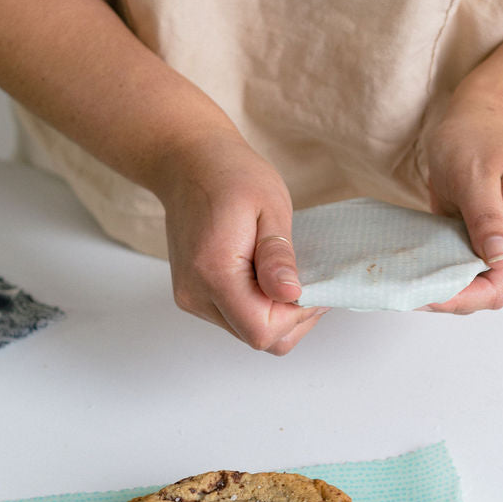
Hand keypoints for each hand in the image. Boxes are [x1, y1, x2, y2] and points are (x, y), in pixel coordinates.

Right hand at [152, 125, 326, 354]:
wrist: (188, 163)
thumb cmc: (231, 176)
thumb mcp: (270, 206)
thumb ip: (278, 255)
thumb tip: (290, 295)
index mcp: (213, 271)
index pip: (262, 329)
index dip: (296, 315)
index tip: (315, 285)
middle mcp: (195, 293)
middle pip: (256, 338)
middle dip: (292, 318)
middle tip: (309, 281)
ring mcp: (191, 297)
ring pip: (247, 331)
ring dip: (276, 313)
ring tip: (286, 274)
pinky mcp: (193, 295)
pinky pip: (235, 318)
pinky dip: (258, 306)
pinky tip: (268, 276)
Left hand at [418, 93, 502, 313]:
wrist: (480, 119)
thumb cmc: (479, 138)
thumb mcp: (477, 175)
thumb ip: (488, 218)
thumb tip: (500, 259)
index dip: (464, 297)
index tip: (426, 295)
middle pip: (489, 293)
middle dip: (451, 298)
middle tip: (407, 292)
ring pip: (475, 287)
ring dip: (443, 290)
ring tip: (407, 286)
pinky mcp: (484, 243)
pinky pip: (464, 271)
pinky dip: (441, 275)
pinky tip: (415, 273)